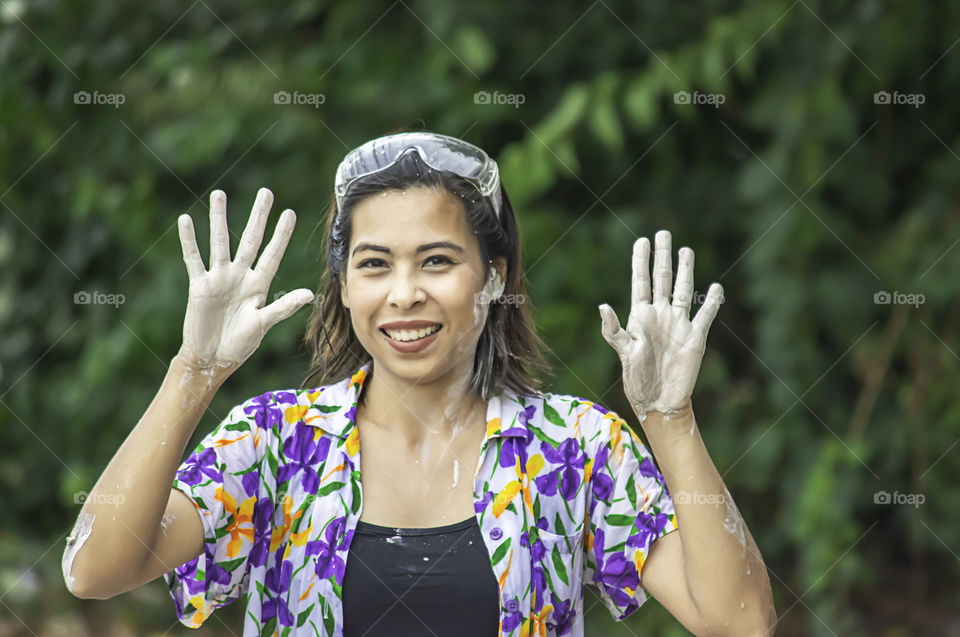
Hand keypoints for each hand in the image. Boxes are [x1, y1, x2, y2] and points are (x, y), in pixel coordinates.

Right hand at [177, 187, 314, 368]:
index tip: (290, 213)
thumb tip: (309, 294)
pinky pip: (194, 259)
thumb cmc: (240, 344)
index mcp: (259, 285)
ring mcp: (220, 278)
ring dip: (219, 219)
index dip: (281, 235)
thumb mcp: (263, 325)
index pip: (273, 254)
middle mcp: (241, 276)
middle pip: (251, 240)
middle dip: (258, 217)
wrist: (212, 357)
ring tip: (219, 194)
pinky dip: (189, 240)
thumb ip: (283, 308)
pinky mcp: (200, 285)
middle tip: (265, 192)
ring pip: (220, 242)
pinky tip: (186, 220)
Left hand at [598, 230, 722, 421]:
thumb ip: (613, 330)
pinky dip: (712, 301)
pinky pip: (705, 314)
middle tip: (663, 233)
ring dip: (686, 271)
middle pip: (663, 280)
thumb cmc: (637, 378)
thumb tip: (602, 306)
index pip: (641, 282)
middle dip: (662, 257)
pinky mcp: (695, 337)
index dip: (641, 261)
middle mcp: (660, 315)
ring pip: (684, 290)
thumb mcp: (623, 352)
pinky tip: (716, 287)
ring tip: (686, 250)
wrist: (659, 400)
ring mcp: (678, 324)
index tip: (641, 240)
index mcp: (640, 316)